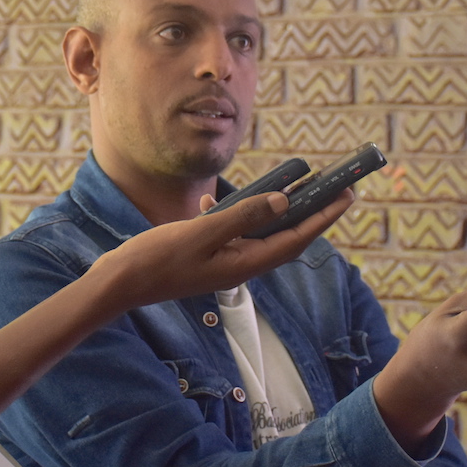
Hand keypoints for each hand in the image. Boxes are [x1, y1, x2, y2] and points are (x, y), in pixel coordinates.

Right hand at [86, 188, 352, 312]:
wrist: (120, 282)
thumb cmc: (157, 260)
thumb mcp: (201, 233)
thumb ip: (242, 216)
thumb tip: (284, 201)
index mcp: (245, 264)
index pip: (297, 238)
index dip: (325, 216)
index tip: (347, 194)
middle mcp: (240, 264)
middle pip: (286, 234)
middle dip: (312, 209)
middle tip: (336, 184)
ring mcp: (223, 261)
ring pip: (261, 231)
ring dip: (277, 208)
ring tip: (293, 183)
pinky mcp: (207, 254)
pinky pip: (232, 231)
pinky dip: (232, 213)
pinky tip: (213, 202)